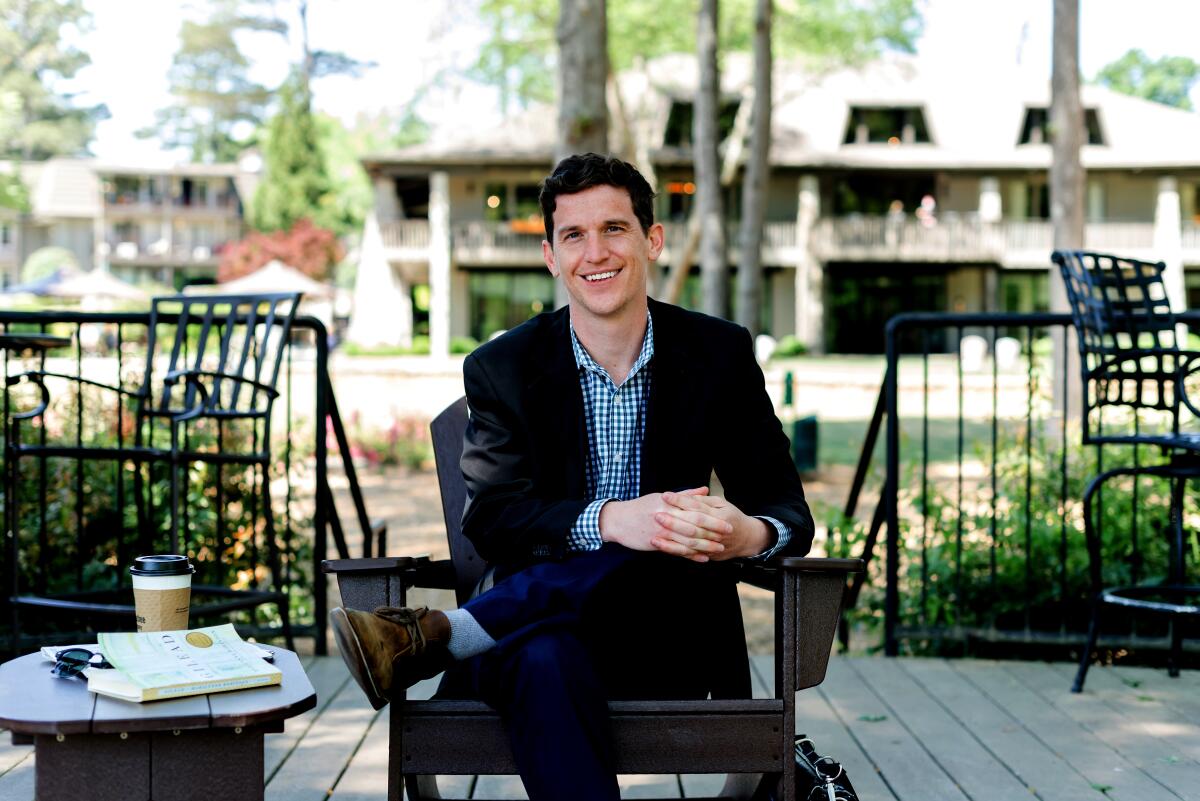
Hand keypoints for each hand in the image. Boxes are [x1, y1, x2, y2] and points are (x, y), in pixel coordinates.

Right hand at [599, 487, 723, 561]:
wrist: (618, 520)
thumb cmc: (641, 507)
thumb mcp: (661, 497)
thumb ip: (685, 495)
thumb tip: (704, 490)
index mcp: (670, 503)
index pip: (696, 510)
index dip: (713, 516)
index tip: (727, 520)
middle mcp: (667, 517)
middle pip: (695, 525)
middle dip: (714, 530)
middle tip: (729, 534)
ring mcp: (662, 531)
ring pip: (688, 540)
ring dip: (706, 545)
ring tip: (720, 548)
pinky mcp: (657, 543)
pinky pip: (678, 550)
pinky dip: (692, 555)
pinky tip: (703, 558)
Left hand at [654, 491, 771, 560]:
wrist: (747, 539)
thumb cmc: (732, 517)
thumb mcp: (722, 504)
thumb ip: (704, 500)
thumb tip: (687, 495)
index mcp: (721, 515)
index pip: (698, 507)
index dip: (681, 501)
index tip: (666, 495)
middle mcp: (716, 532)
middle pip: (693, 526)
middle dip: (674, 521)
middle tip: (656, 514)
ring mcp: (712, 546)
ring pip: (690, 544)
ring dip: (671, 541)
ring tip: (654, 536)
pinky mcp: (707, 555)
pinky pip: (689, 554)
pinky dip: (674, 551)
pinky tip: (661, 547)